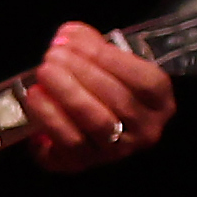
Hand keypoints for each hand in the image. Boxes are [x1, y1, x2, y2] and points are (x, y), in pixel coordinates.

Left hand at [14, 19, 177, 170]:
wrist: (80, 132)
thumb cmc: (100, 91)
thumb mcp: (107, 67)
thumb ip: (94, 48)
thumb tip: (70, 34)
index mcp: (160, 103)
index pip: (147, 81)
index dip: (113, 59)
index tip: (79, 41)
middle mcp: (145, 130)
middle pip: (119, 100)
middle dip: (83, 72)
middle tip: (55, 54)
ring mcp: (116, 150)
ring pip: (96, 121)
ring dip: (68, 92)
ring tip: (45, 71)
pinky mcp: (83, 163)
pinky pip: (68, 141)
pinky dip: (50, 116)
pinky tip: (36, 95)